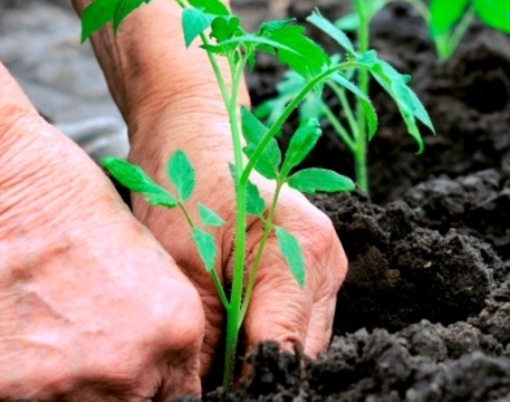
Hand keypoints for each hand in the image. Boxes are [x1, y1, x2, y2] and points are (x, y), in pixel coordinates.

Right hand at [0, 116, 204, 400]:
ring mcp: (71, 384)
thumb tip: (153, 353)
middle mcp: (133, 366)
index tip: (143, 376)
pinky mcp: (9, 390)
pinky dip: (22, 387)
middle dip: (124, 390)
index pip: (182, 395)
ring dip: (73, 389)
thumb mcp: (144, 254)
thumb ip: (157, 316)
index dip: (160, 385)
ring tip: (52, 345)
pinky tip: (16, 347)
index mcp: (177, 328)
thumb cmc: (66, 198)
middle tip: (94, 356)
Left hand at [127, 101, 347, 377]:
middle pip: (299, 354)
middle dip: (254, 375)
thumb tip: (204, 392)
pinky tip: (229, 336)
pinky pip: (294, 324)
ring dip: (259, 359)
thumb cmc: (184, 184)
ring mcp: (326, 267)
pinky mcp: (314, 271)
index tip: (211, 395)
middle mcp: (327, 263)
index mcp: (302, 253)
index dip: (248, 385)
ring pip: (300, 344)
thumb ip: (205, 336)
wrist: (194, 134)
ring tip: (212, 362)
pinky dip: (262, 338)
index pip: (283, 352)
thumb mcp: (182, 264)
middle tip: (206, 382)